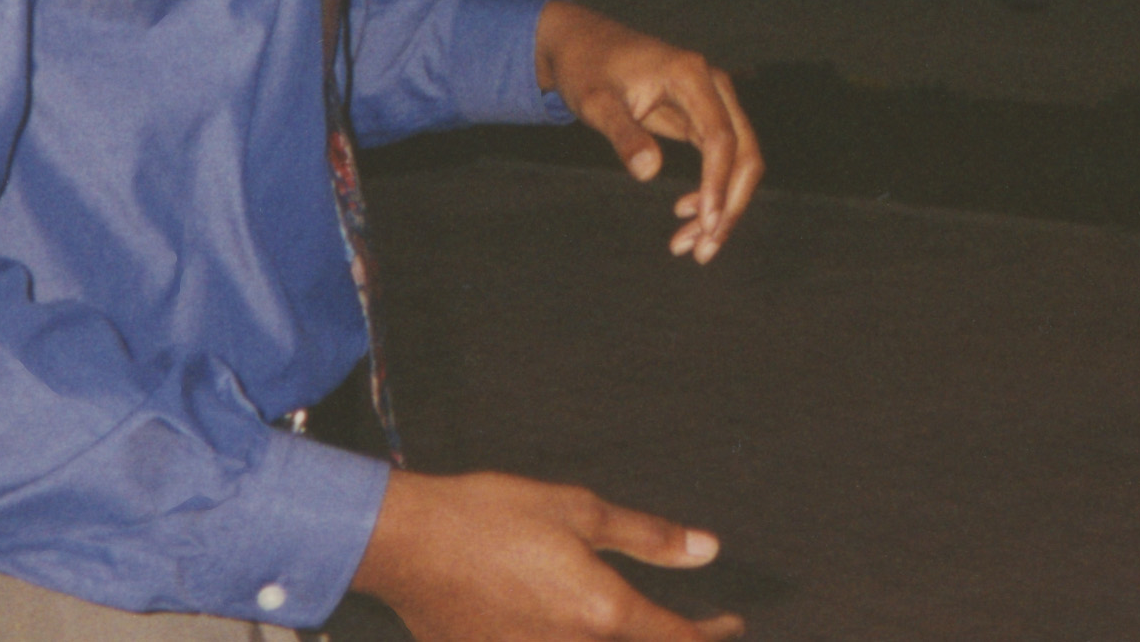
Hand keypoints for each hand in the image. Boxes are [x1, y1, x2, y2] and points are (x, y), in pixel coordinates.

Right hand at [354, 468, 741, 641]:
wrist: (408, 544)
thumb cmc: (493, 516)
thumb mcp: (580, 511)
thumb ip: (648, 538)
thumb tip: (706, 550)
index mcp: (602, 612)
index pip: (677, 640)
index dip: (714, 634)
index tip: (731, 622)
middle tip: (699, 628)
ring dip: (626, 641)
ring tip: (641, 625)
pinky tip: (577, 627)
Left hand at [535, 2, 760, 261]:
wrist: (584, 45)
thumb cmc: (587, 69)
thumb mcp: (595, 102)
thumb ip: (623, 134)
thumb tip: (648, 173)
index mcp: (691, 75)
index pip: (721, 136)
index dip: (717, 183)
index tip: (706, 223)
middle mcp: (712, 85)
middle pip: (744, 150)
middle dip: (729, 204)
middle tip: (703, 251)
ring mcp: (712, 100)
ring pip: (737, 159)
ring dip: (722, 204)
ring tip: (690, 247)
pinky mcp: (703, 115)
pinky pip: (720, 159)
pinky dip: (709, 191)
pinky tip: (685, 215)